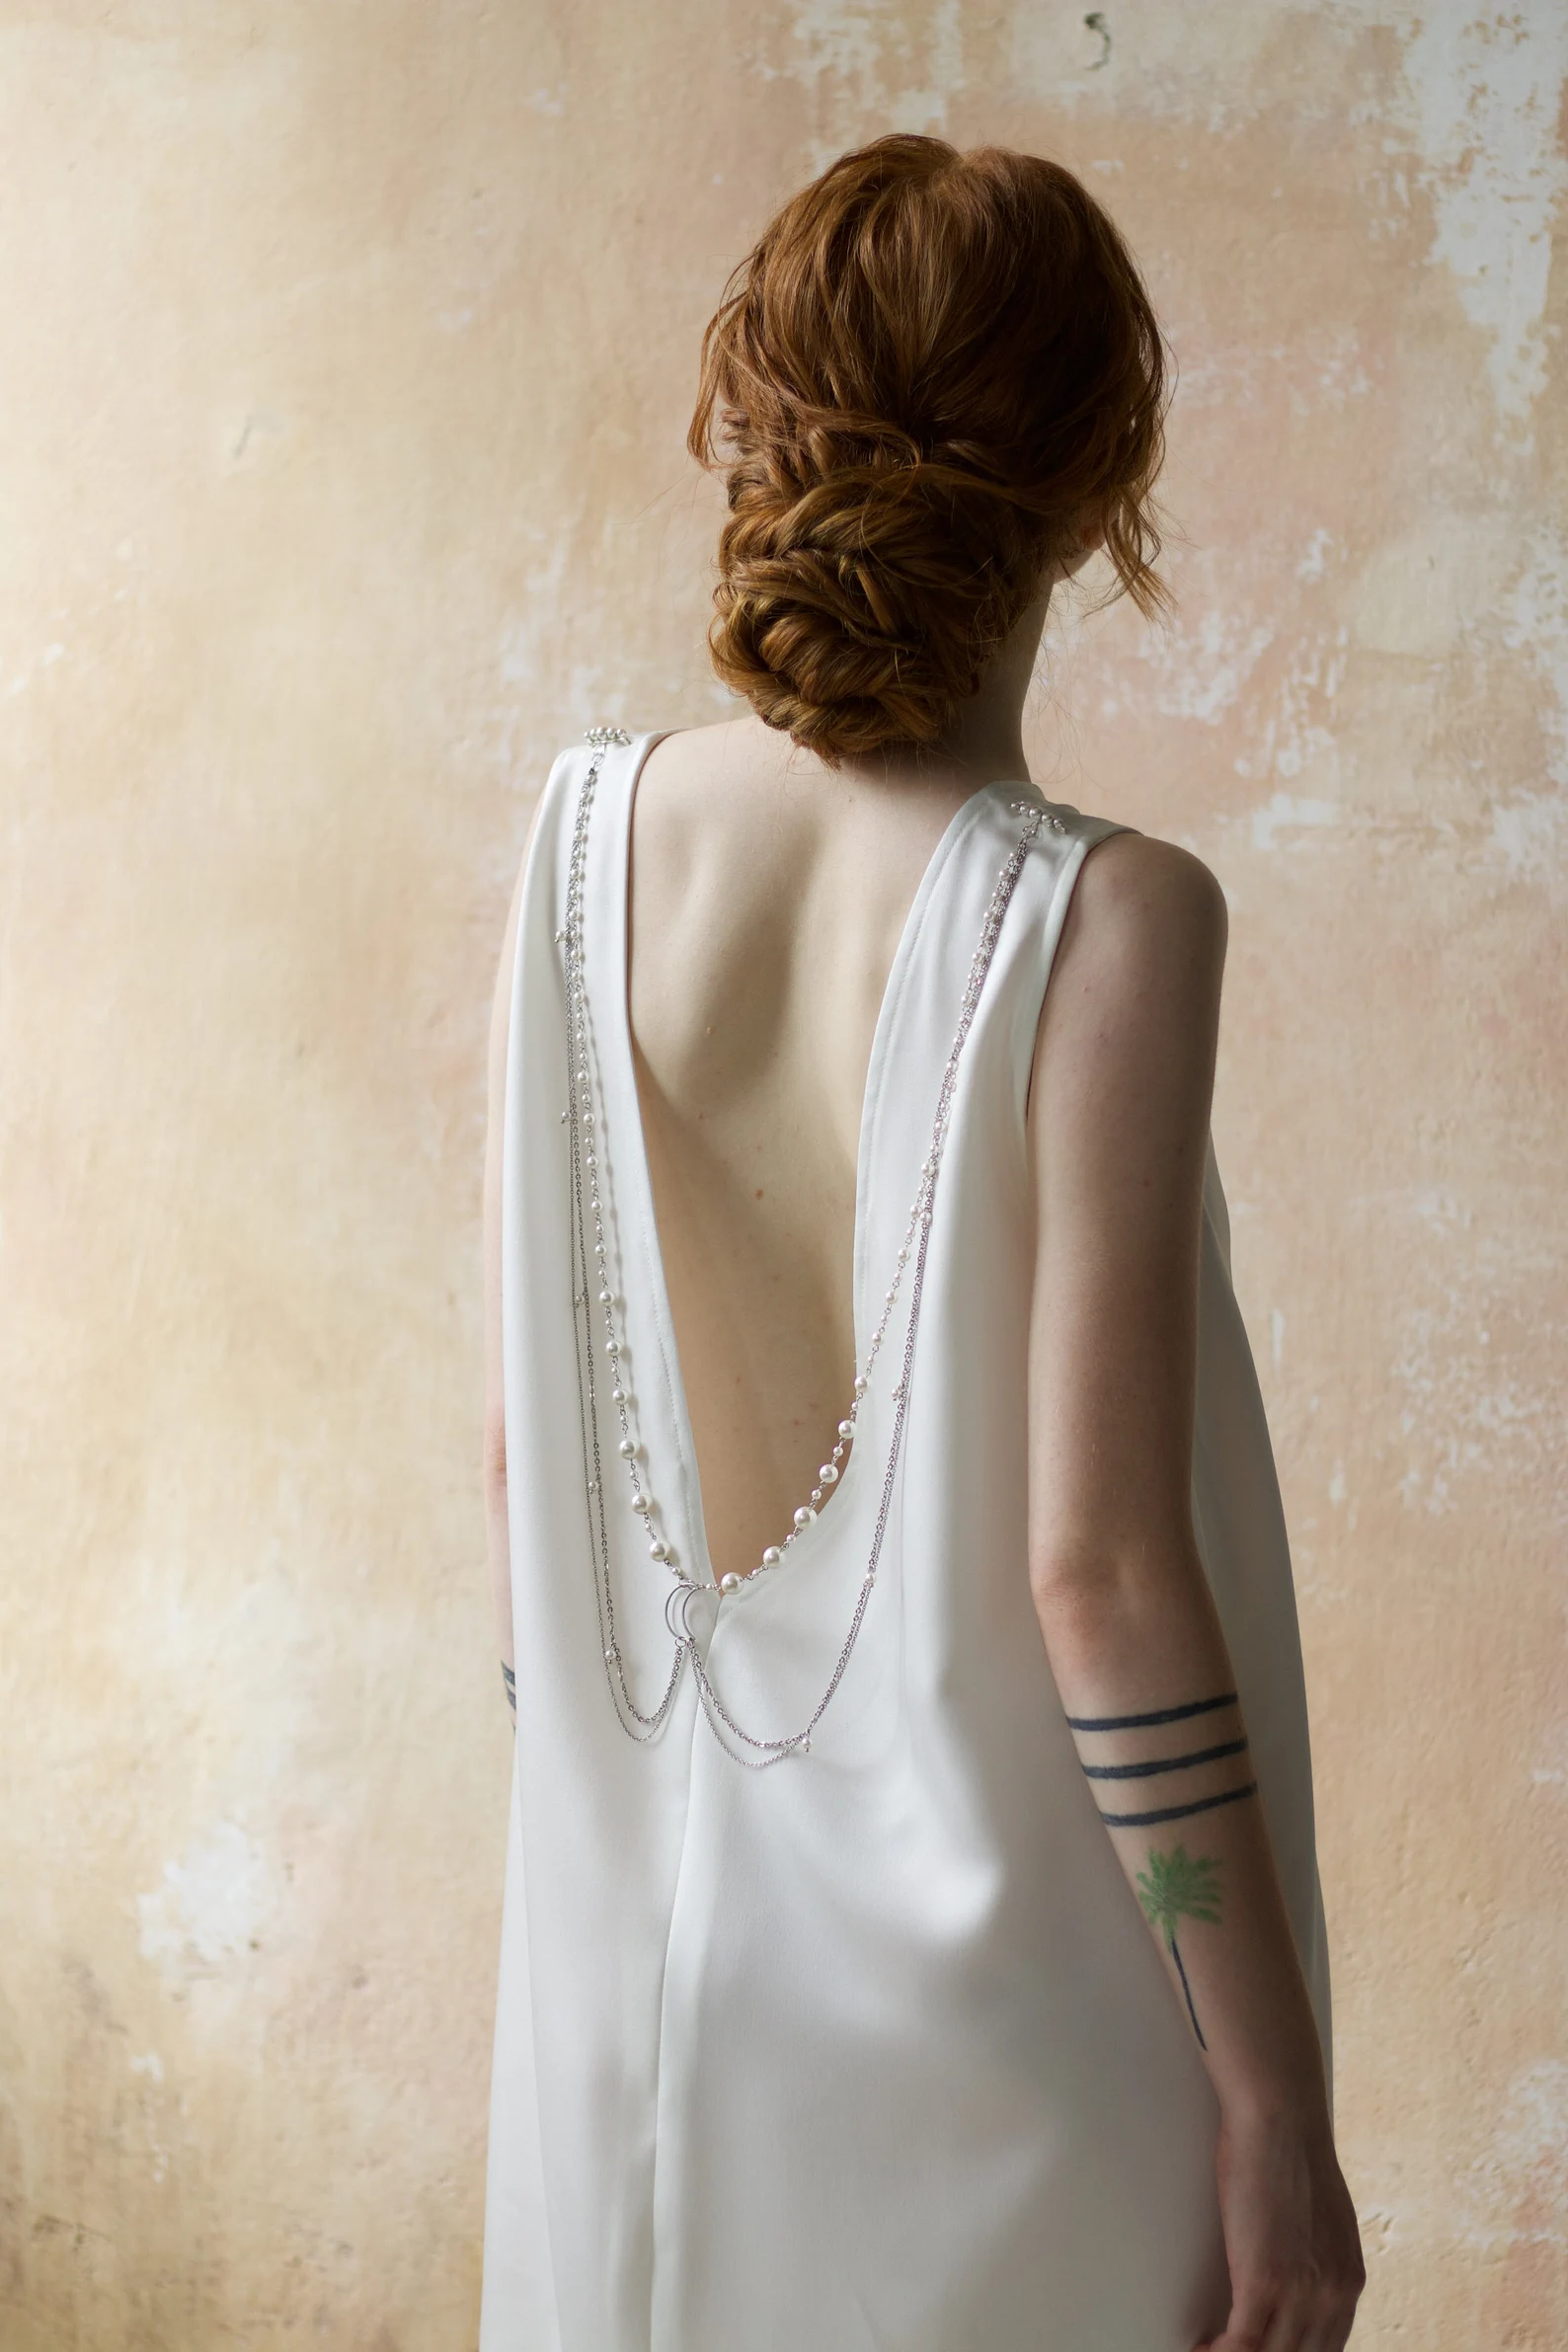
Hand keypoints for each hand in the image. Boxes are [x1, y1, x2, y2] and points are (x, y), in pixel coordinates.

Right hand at [1196, 2102, 1364, 2351]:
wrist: (1280, 2120)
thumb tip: (1295, 2266)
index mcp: (1349, 2281)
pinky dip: (1216, 2351)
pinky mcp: (1263, 2283)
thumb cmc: (1290, 2150)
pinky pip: (1240, 2346)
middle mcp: (1333, 2296)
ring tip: (1209, 2350)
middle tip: (1231, 2350)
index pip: (1328, 2349)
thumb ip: (1317, 2254)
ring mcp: (1300, 2294)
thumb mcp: (1322, 2216)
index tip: (1266, 2348)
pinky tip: (1200, 2346)